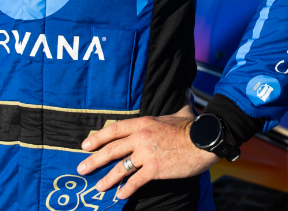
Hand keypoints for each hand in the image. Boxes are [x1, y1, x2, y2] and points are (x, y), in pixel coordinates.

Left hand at [76, 107, 216, 198]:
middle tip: (81, 168)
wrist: (206, 140)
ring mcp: (147, 154)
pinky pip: (135, 181)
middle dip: (94, 160)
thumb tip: (185, 91)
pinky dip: (126, 190)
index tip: (85, 145)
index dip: (98, 137)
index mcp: (145, 123)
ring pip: (120, 168)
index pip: (115, 129)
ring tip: (98, 187)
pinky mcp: (154, 169)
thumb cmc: (194, 127)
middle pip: (111, 149)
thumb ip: (179, 103)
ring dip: (107, 179)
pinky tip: (120, 196)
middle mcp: (141, 138)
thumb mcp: (182, 112)